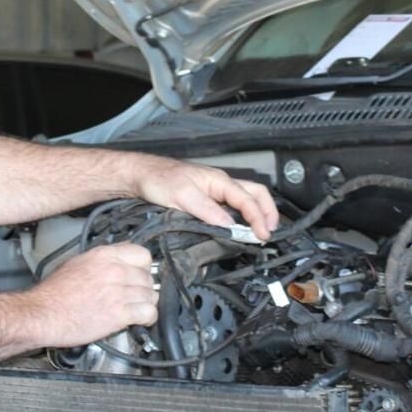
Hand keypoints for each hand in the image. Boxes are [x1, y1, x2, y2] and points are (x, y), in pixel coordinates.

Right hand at [18, 243, 157, 348]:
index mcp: (104, 256)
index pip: (143, 254)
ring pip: (151, 295)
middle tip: (135, 296)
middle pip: (148, 277)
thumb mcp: (76, 263)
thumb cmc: (53, 293)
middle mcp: (114, 271)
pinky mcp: (119, 314)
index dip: (144, 267)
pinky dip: (148, 318)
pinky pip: (148, 313)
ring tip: (137, 308)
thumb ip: (101, 260)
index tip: (140, 274)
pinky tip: (140, 320)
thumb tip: (118, 258)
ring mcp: (118, 292)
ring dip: (146, 303)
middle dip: (144, 288)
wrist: (42, 314)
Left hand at [135, 159, 278, 239]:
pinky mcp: (207, 198)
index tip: (262, 235)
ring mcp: (215, 190)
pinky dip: (243, 215)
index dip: (258, 218)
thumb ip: (207, 211)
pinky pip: (233, 205)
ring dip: (258, 213)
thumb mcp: (183, 196)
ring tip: (261, 231)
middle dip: (267, 212)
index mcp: (219, 181)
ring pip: (247, 198)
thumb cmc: (159, 179)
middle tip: (269, 232)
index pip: (247, 199)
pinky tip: (241, 227)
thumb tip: (229, 226)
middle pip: (255, 193)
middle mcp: (221, 184)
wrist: (141, 175)